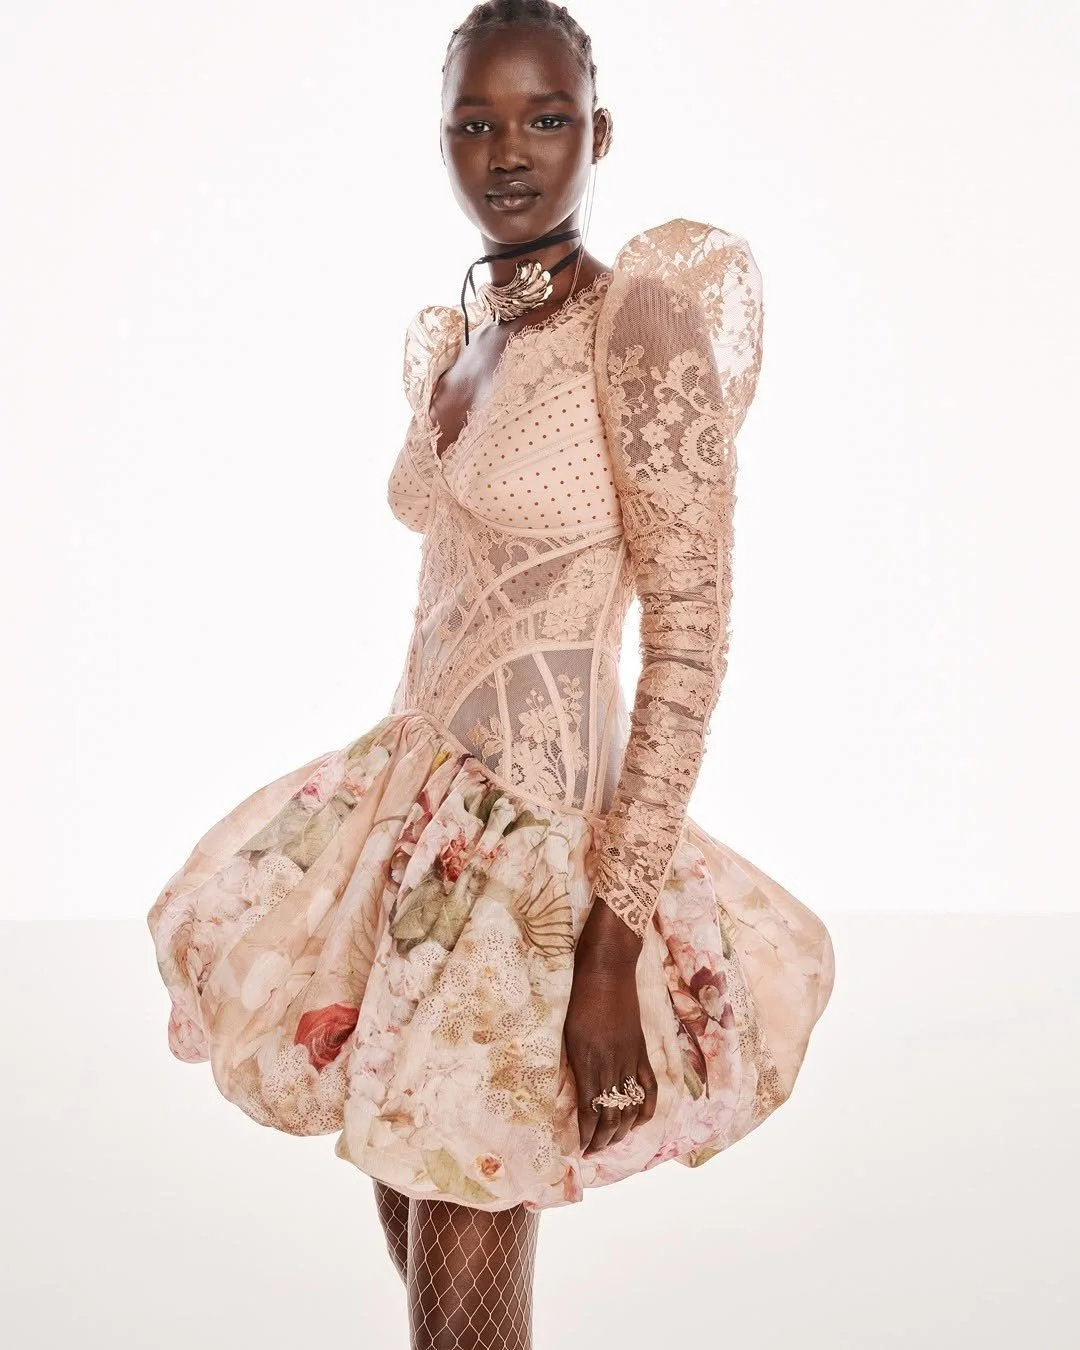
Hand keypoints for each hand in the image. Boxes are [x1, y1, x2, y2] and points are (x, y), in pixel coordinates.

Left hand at [563, 898, 657, 1156]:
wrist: (607, 965)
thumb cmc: (578, 992)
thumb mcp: (566, 1029)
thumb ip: (572, 1060)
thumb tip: (573, 1087)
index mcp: (587, 1060)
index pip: (590, 1111)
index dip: (587, 1136)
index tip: (579, 1150)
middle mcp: (610, 1063)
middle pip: (612, 1115)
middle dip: (603, 1140)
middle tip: (593, 1151)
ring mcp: (629, 1057)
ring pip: (631, 1106)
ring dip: (622, 1130)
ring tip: (612, 1142)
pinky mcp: (641, 1049)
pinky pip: (649, 1086)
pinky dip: (646, 1109)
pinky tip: (639, 1121)